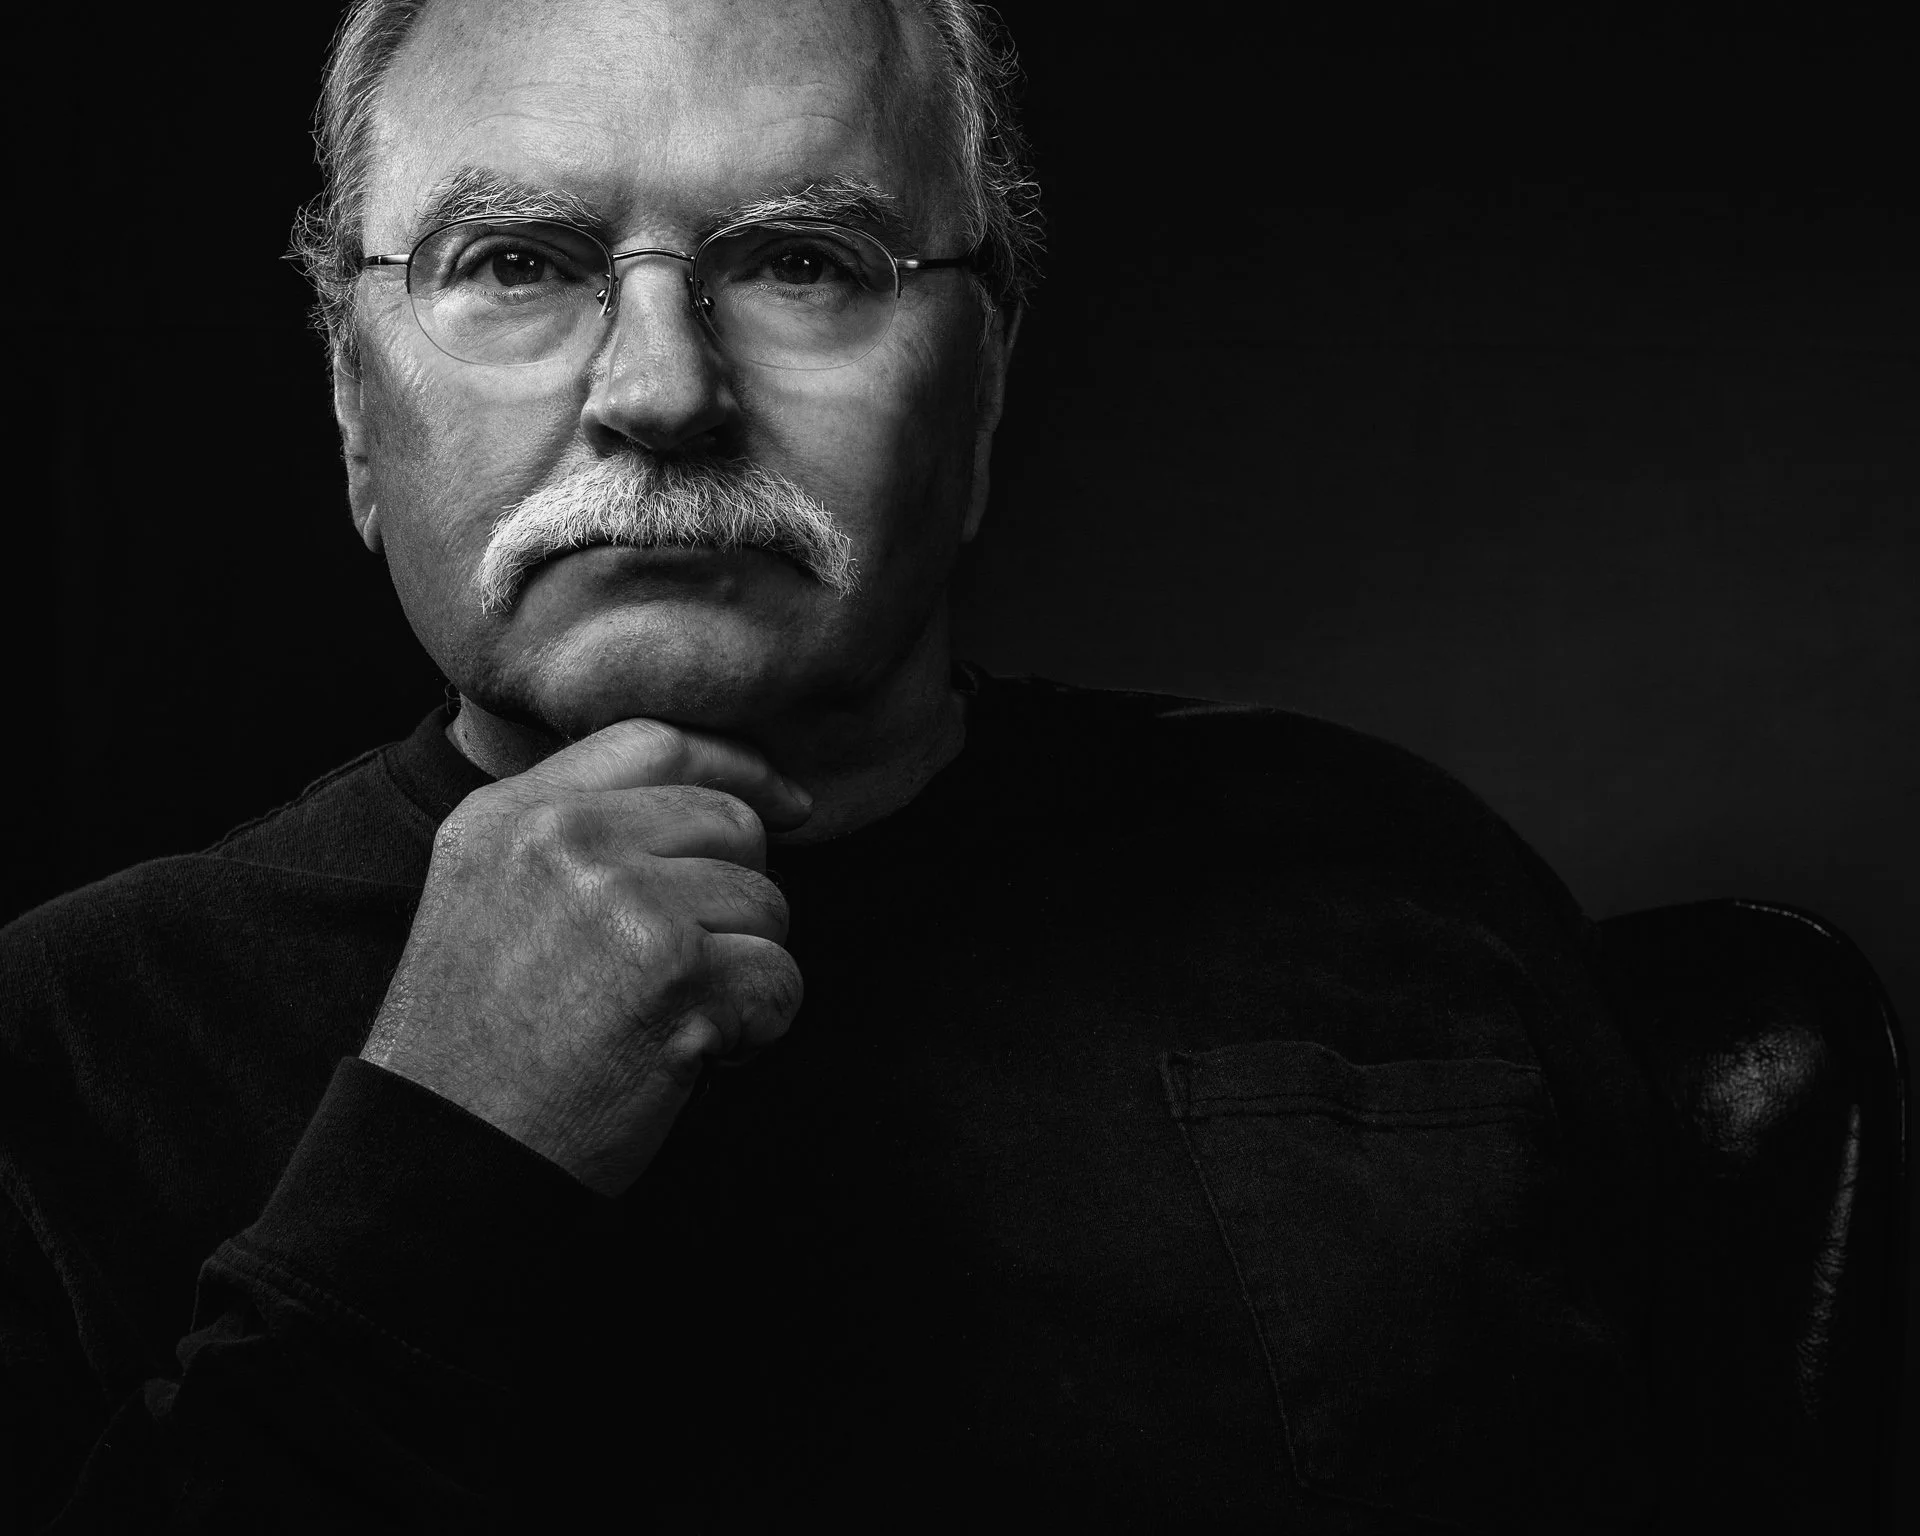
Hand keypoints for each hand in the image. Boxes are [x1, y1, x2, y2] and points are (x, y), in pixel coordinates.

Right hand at [360, 719, 810, 1195]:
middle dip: (739, 898)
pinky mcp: (678, 978)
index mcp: (513, 814)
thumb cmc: (478, 1043)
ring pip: (768, 904)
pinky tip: (688, 1057)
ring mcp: (625, 905)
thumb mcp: (485, 893)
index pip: (659, 742)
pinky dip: (757, 1028)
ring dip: (745, 970)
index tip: (789, 801)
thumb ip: (574, 827)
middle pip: (732, 823)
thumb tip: (725, 792)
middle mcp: (567, 841)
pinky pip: (781, 979)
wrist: (446, 1157)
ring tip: (667, 1019)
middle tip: (688, 968)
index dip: (739, 766)